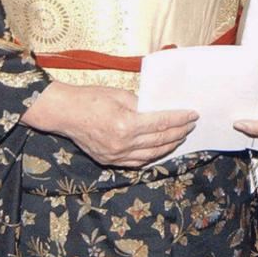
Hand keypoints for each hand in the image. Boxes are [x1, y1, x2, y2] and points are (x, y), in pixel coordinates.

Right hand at [20, 82, 197, 167]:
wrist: (64, 113)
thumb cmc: (91, 98)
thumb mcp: (121, 95)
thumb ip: (142, 104)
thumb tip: (161, 108)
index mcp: (126, 125)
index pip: (162, 123)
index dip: (180, 119)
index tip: (193, 114)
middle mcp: (123, 144)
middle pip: (160, 139)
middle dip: (179, 131)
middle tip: (191, 124)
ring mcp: (116, 155)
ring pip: (151, 154)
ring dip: (169, 145)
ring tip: (180, 136)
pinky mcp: (109, 161)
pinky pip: (137, 162)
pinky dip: (152, 156)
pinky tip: (161, 149)